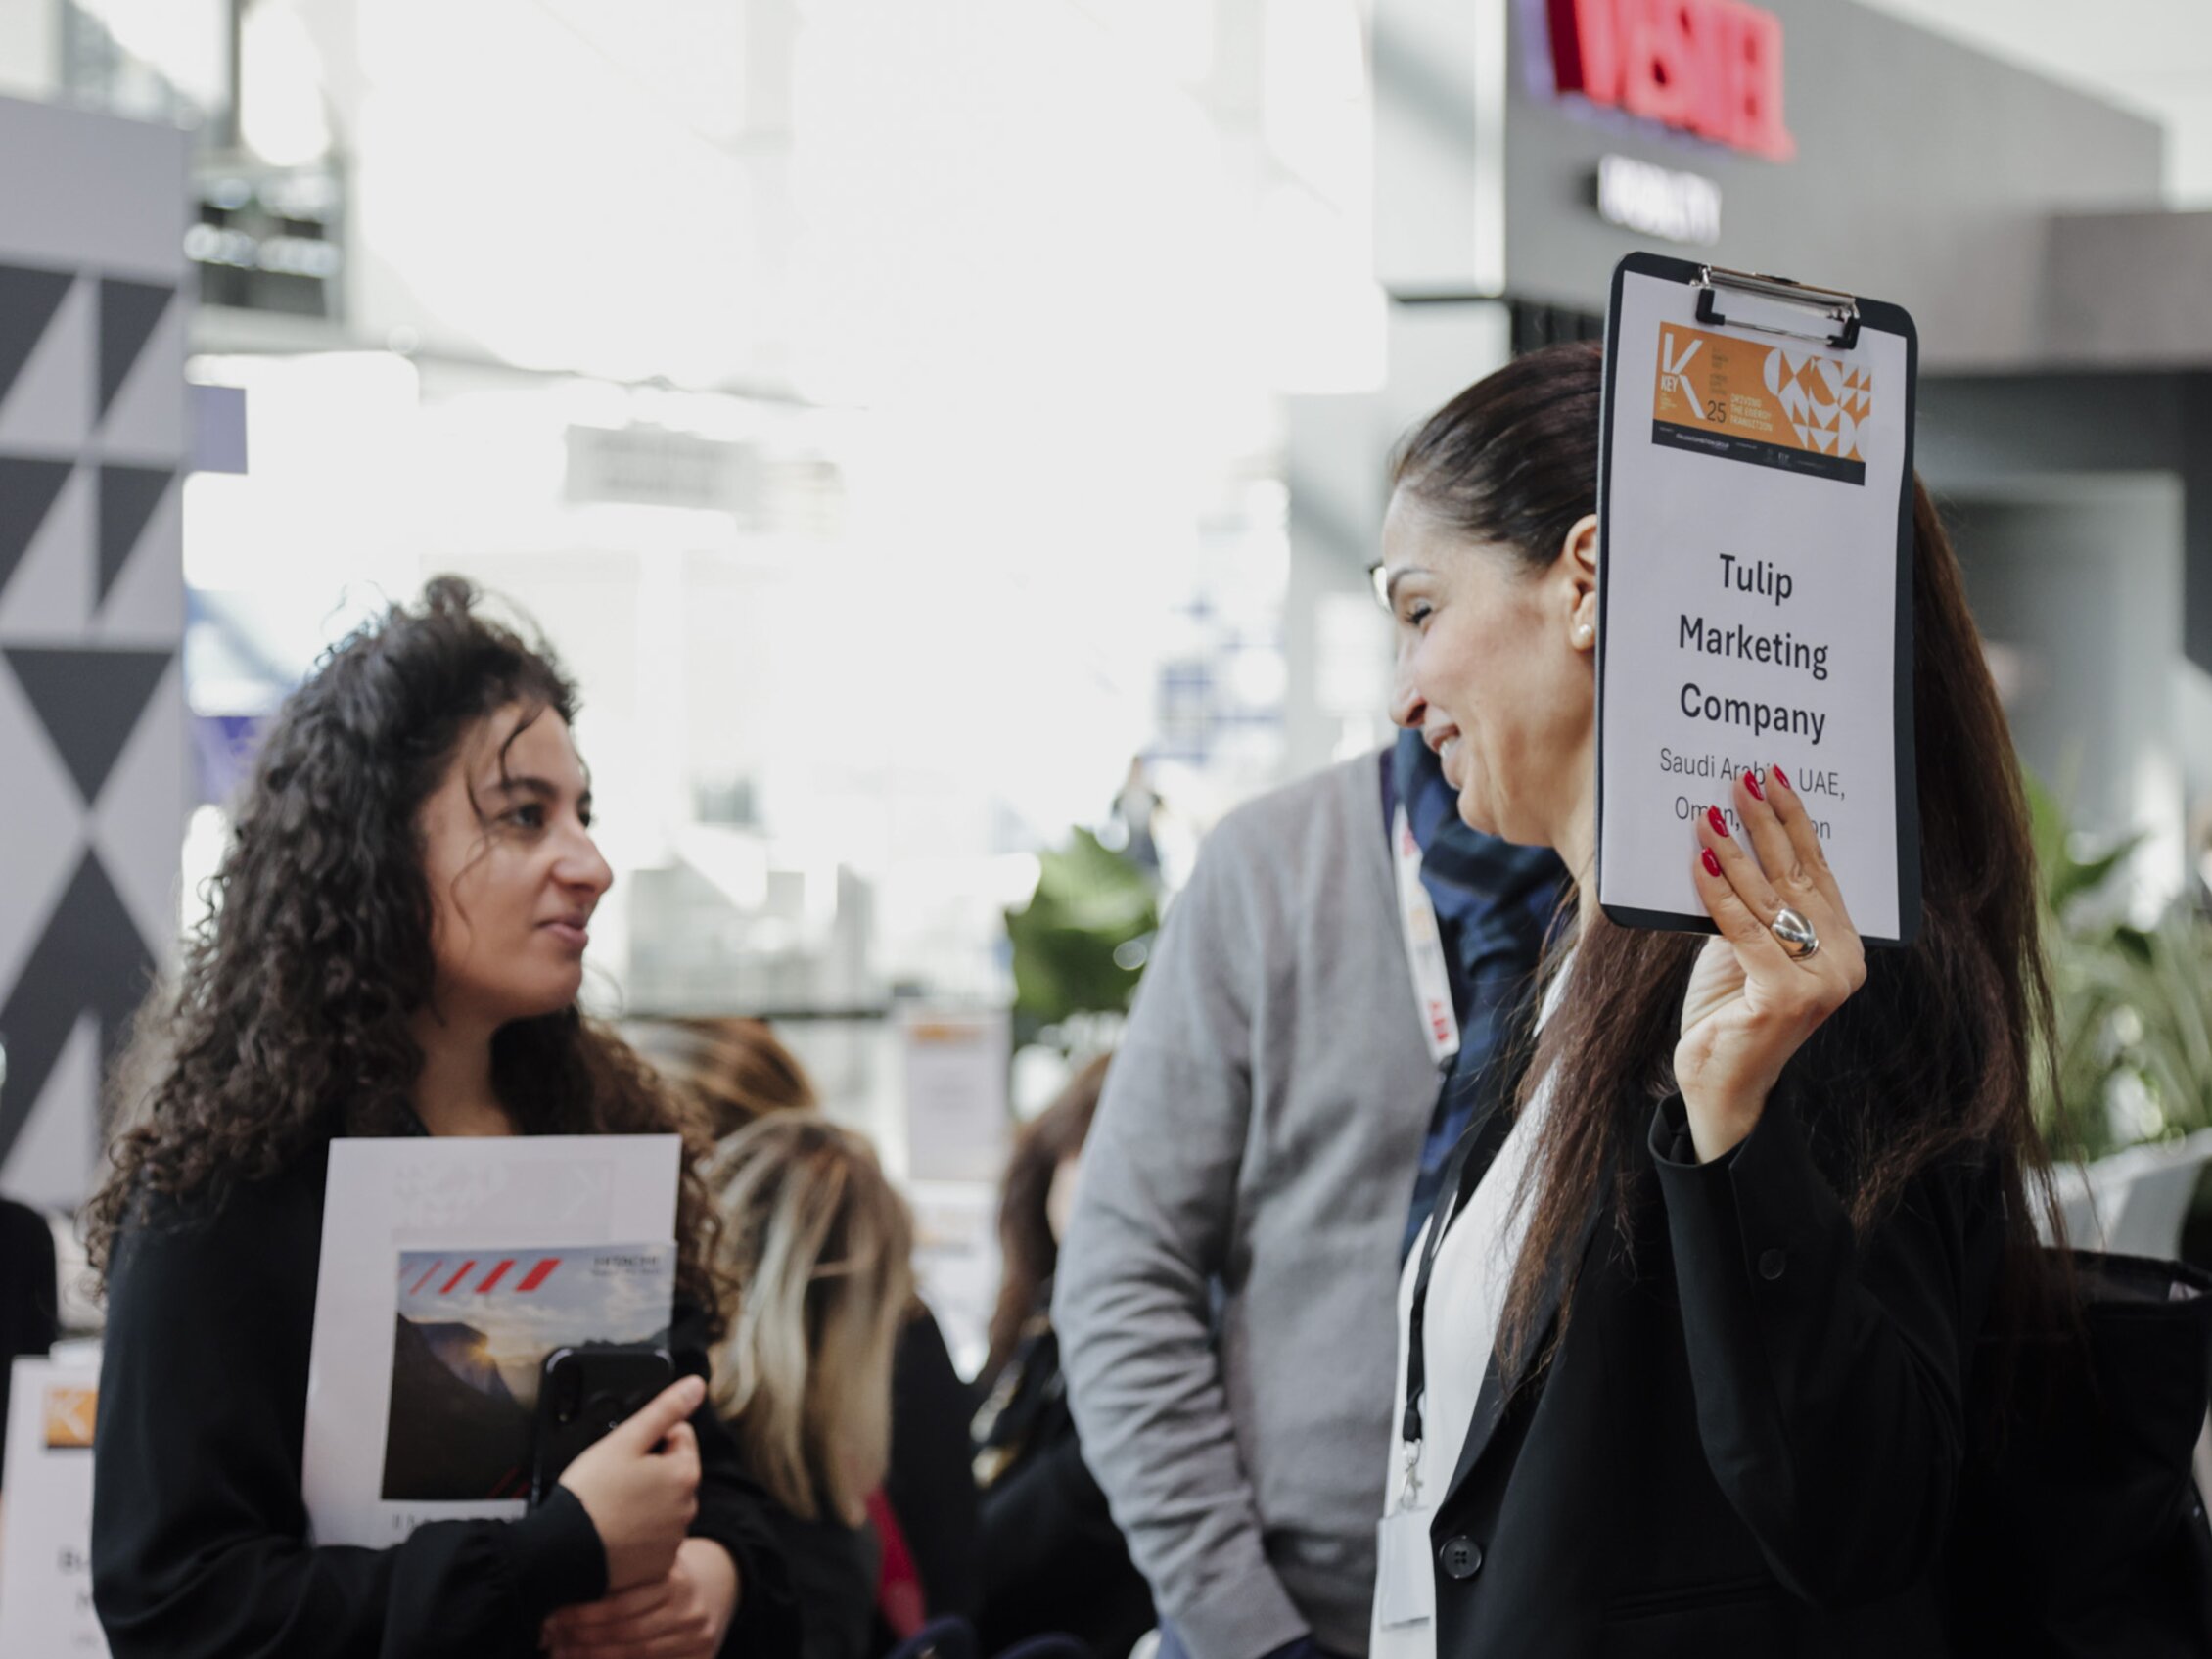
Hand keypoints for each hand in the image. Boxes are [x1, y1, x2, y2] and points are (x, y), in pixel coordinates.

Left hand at [542, 1538, 738, 1658]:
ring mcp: (697, 1638)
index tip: (555, 1617)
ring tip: (566, 1653)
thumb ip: (616, 1576)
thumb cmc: (660, 1586)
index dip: (584, 1614)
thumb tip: (560, 1592)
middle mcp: (690, 1610)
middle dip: (584, 1639)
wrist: (703, 1600)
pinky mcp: (703, 1658)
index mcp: (675, 1580)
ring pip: (637, 1654)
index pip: (621, 1604)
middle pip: (627, 1632)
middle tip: (554, 1640)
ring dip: (595, 1657)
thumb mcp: (646, 1571)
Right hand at [557, 1375, 704, 1592]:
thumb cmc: (590, 1494)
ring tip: (611, 1506)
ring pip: (663, 1505)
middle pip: (673, 1472)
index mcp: (684, 1474)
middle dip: (650, 1470)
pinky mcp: (658, 1565)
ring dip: (645, 1501)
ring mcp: (673, 1540)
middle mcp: (687, 1508)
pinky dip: (639, 1533)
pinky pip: (654, 1538)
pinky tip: (614, 1531)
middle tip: (614, 1479)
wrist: (561, 1553)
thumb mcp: (624, 1440)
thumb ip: (664, 1409)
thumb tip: (696, 1385)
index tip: (625, 1453)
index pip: (680, 1436)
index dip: (650, 1438)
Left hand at [1679, 763, 1866, 1161]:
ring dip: (1737, 850)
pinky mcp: (1787, 998)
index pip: (1818, 870)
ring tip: (1710, 813)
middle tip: (1741, 779)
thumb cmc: (1731, 1013)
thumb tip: (1728, 842)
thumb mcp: (1745, 949)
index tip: (1773, 779)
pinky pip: (1745, 932)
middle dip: (1767, 822)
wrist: (1721, 1085)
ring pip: (1771, 900)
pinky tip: (1699, 864)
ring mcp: (1821, 983)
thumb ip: (1753, 907)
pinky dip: (1719, 895)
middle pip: (1797, 876)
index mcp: (1844, 946)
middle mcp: (1842, 963)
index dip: (1796, 821)